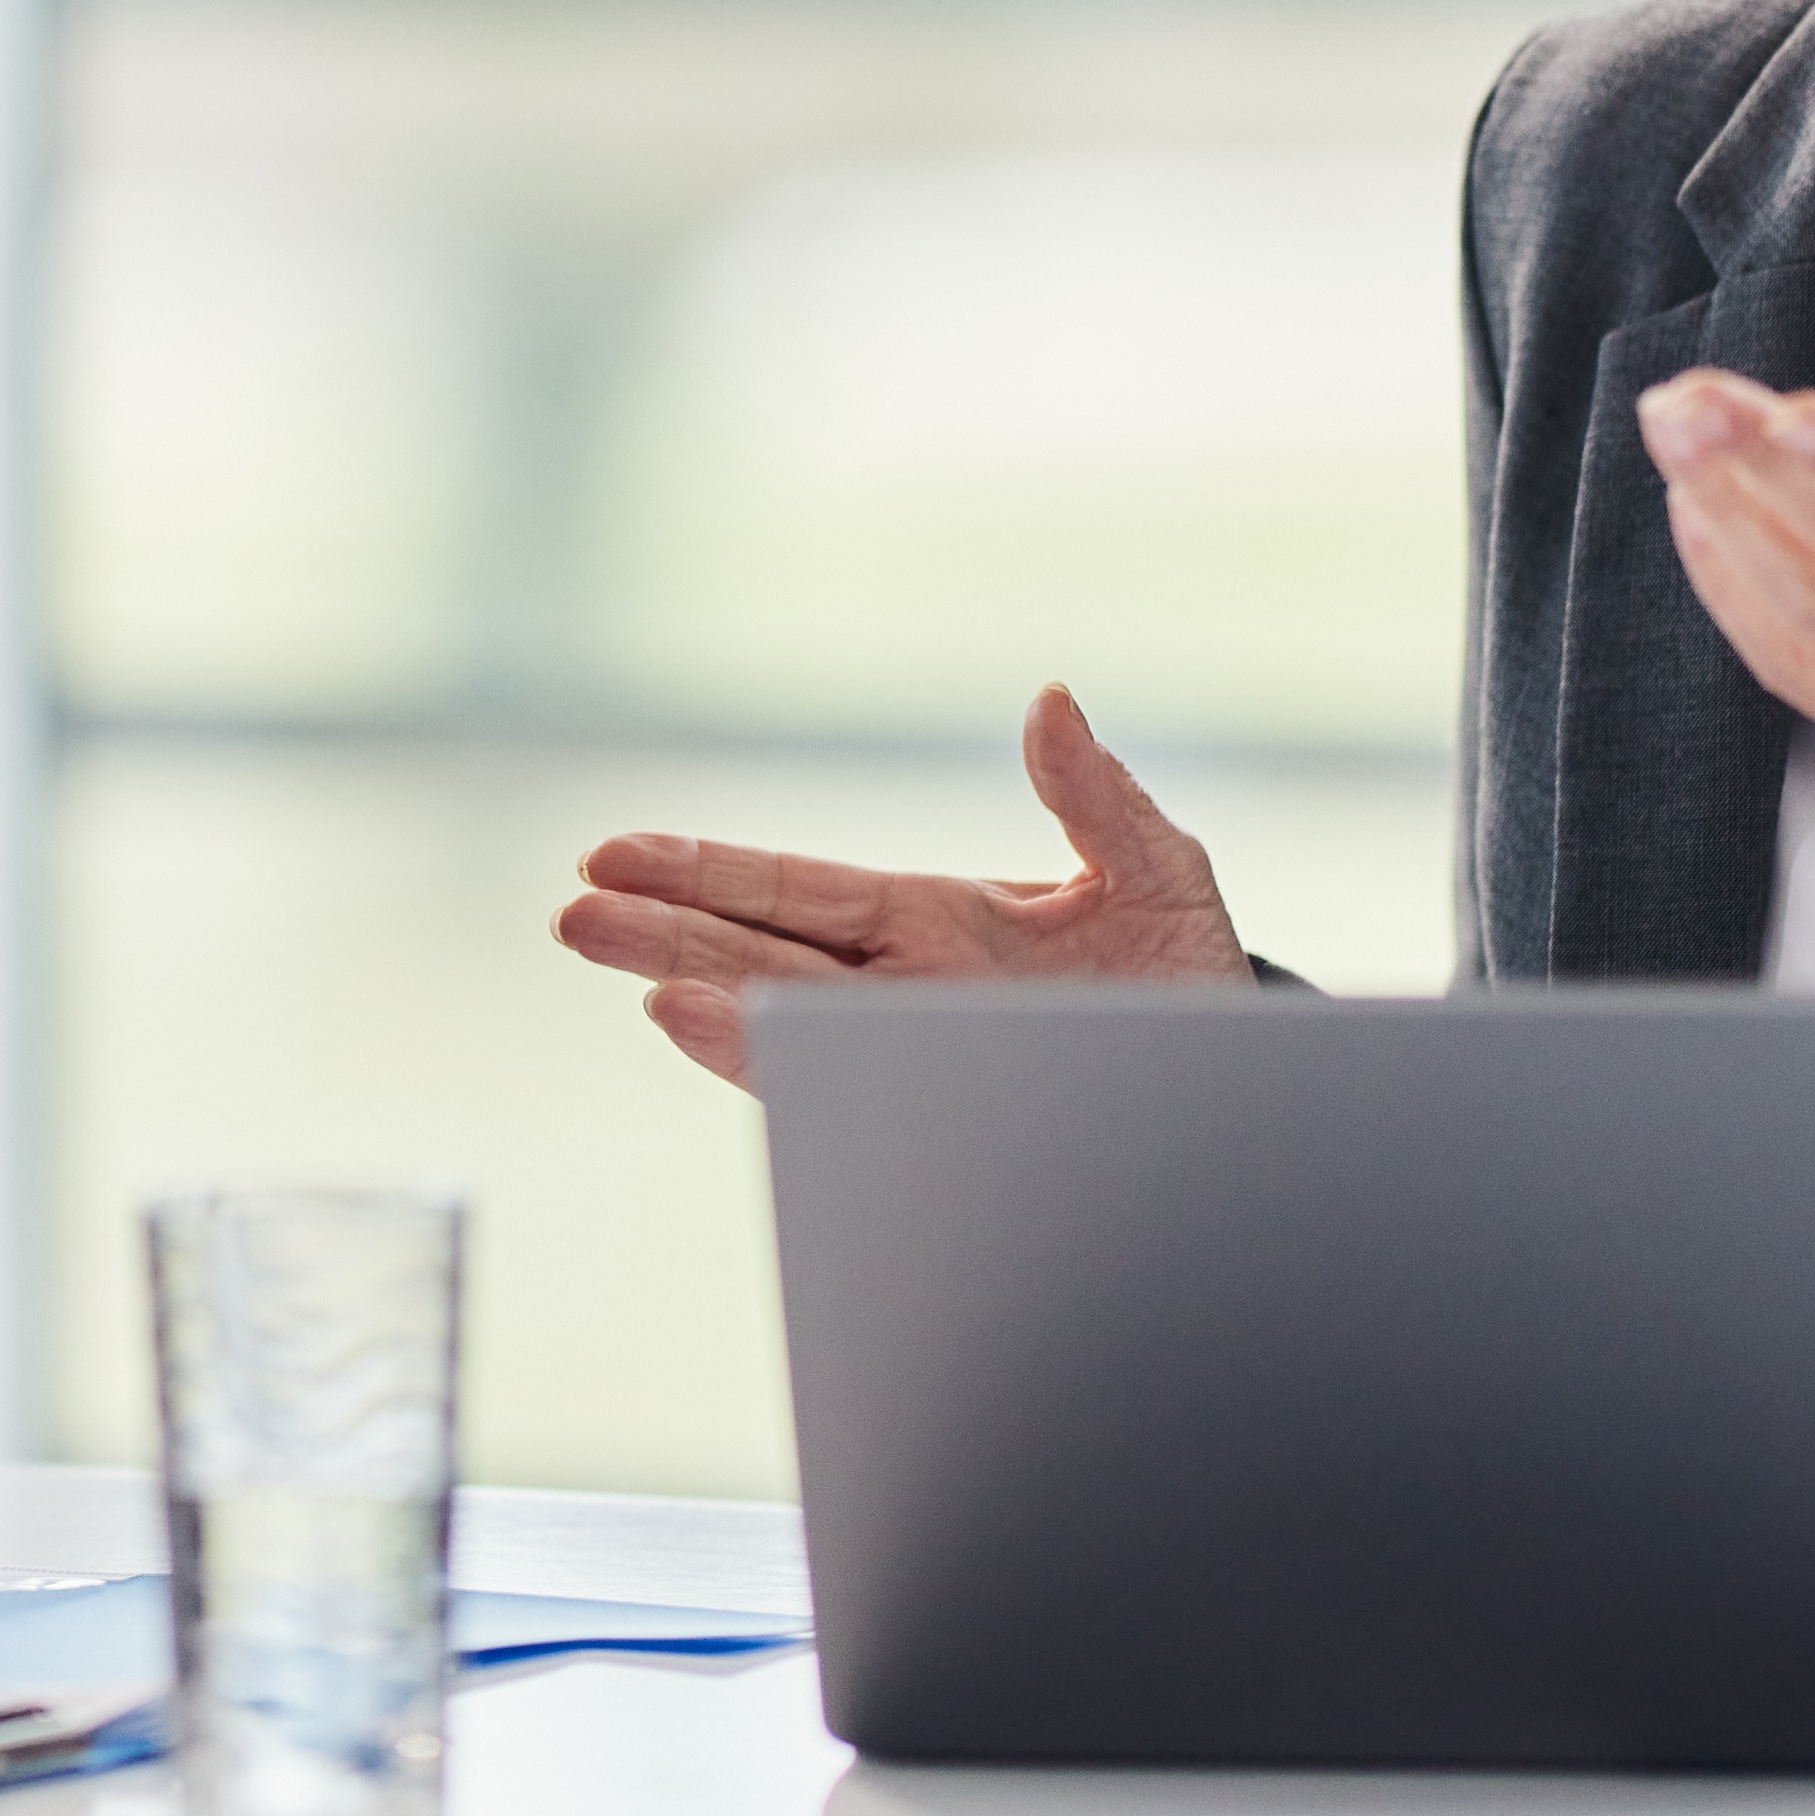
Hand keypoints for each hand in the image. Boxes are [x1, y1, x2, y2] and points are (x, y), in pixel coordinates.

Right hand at [555, 686, 1252, 1088]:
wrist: (1243, 1096)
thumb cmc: (1190, 982)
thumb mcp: (1155, 873)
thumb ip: (1095, 795)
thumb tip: (1051, 700)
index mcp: (935, 917)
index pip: (793, 889)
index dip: (703, 870)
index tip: (611, 856)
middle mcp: (900, 987)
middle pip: (756, 954)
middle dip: (661, 934)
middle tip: (571, 919)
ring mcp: (907, 1055)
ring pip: (779, 1022)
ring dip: (699, 998)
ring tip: (628, 977)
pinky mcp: (928, 1115)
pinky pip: (835, 1091)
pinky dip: (772, 1067)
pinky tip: (712, 1037)